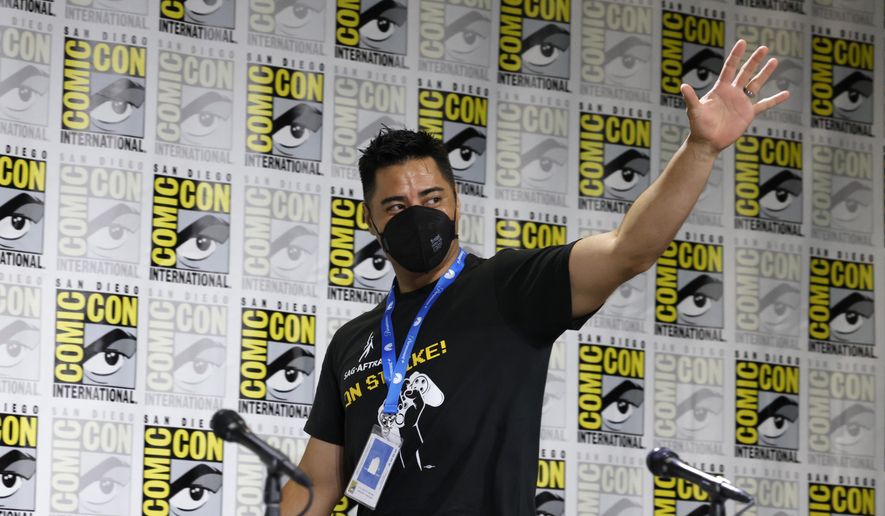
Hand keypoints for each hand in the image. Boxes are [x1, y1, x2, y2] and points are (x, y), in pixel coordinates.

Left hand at [682, 40, 790, 155]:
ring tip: (775, 61)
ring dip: (765, 73)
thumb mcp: (694, 111)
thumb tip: (682, 86)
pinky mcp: (748, 114)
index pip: (729, 68)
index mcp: (721, 89)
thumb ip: (691, 98)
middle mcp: (732, 92)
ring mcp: (741, 102)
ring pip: (756, 84)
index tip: (742, 42)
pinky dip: (775, 99)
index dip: (736, 55)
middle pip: (745, 72)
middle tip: (764, 47)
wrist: (707, 142)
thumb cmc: (698, 126)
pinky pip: (764, 105)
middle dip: (754, 60)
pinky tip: (786, 93)